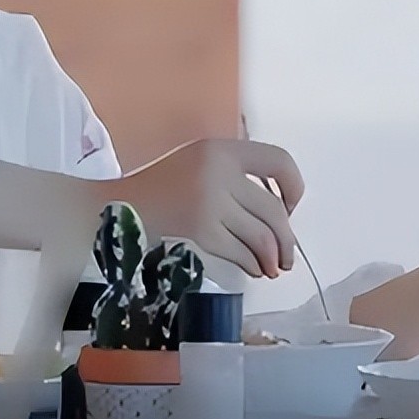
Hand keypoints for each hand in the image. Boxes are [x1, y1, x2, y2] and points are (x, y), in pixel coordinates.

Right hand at [114, 138, 304, 279]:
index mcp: (223, 149)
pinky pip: (240, 251)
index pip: (279, 161)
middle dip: (286, 239)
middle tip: (287, 257)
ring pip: (261, 235)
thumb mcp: (202, 160)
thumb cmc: (166, 182)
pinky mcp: (200, 230)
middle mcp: (220, 172)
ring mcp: (210, 202)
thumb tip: (281, 215)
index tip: (290, 208)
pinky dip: (253, 264)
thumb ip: (238, 174)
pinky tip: (254, 269)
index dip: (295, 187)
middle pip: (273, 209)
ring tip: (274, 268)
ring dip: (274, 257)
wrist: (124, 203)